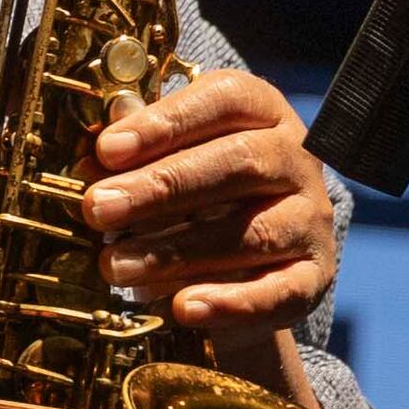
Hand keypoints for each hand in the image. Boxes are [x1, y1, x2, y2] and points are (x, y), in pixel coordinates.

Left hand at [85, 67, 337, 346]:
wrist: (241, 264)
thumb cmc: (191, 195)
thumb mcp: (164, 162)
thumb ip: (135, 154)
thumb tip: (95, 157)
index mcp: (261, 111)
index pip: (224, 100)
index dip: (165, 122)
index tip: (106, 150)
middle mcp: (296, 158)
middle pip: (239, 162)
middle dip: (161, 187)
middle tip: (98, 208)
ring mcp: (310, 218)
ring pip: (253, 232)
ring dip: (177, 251)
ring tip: (115, 266)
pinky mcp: (313, 276)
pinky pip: (280, 292)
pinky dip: (232, 303)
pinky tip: (184, 308)